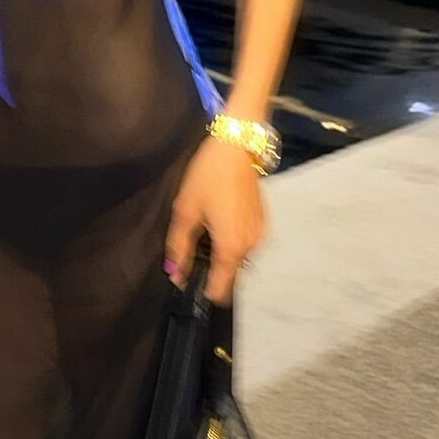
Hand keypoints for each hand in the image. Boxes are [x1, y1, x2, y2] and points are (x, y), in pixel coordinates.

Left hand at [163, 136, 266, 305]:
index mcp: (231, 247)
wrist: (237, 147)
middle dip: (211, 270)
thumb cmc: (208, 177)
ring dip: (222, 254)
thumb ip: (179, 247)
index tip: (189, 286)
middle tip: (191, 250)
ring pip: (238, 258)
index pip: (221, 289)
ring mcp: (260, 234)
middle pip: (229, 274)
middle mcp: (251, 246)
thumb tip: (174, 274)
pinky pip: (246, 243)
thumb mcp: (186, 211)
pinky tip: (219, 221)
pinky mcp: (264, 222)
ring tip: (205, 231)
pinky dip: (232, 241)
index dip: (203, 291)